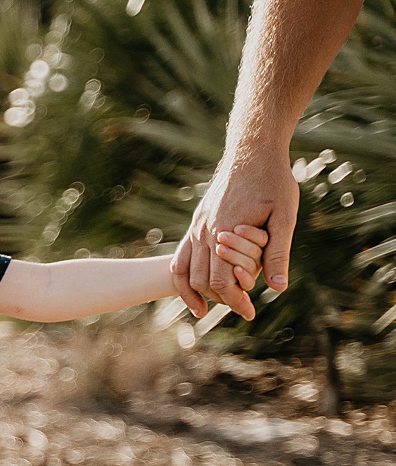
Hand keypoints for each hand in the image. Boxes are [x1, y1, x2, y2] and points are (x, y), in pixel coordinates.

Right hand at [173, 152, 297, 319]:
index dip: (235, 302)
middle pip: (202, 282)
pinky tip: (195, 290)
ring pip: (185, 273)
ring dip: (196, 294)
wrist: (251, 152)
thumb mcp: (285, 216)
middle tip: (242, 307)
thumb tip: (277, 288)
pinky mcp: (195, 224)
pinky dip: (183, 278)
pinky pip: (180, 258)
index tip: (250, 313)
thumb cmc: (273, 181)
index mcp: (224, 233)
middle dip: (221, 299)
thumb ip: (278, 253)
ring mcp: (196, 228)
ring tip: (209, 308)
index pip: (222, 282)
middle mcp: (204, 233)